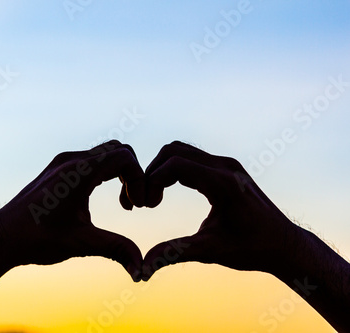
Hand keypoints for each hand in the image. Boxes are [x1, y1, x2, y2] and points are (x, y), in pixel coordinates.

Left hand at [0, 140, 145, 280]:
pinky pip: (92, 160)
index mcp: (77, 173)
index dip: (139, 179)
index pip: (124, 158)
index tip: (139, 206)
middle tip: (134, 204)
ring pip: (106, 153)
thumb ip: (116, 250)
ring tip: (124, 205)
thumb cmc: (37, 239)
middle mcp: (70, 160)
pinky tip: (104, 199)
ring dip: (120, 175)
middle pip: (118, 151)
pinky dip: (106, 174)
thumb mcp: (81, 244)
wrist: (1, 237)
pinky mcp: (58, 168)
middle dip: (133, 175)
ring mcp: (62, 162)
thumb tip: (142, 270)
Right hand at [141, 141, 297, 279]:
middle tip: (145, 202)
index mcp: (224, 183)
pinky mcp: (225, 167)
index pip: (175, 165)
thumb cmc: (252, 249)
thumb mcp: (210, 251)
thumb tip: (142, 270)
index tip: (144, 206)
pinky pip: (190, 157)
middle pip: (173, 151)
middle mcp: (225, 166)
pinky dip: (172, 170)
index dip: (151, 182)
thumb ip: (173, 254)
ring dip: (160, 170)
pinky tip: (166, 193)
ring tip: (153, 198)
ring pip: (180, 150)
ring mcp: (226, 164)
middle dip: (152, 173)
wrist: (284, 244)